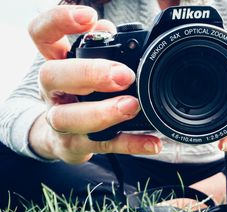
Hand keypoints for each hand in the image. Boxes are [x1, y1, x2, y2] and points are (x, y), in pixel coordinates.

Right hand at [28, 5, 161, 163]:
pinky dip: (130, 144)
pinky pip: (104, 146)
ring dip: (102, 112)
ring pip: (69, 119)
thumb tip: (108, 30)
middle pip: (51, 76)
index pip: (42, 35)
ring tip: (132, 106)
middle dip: (88, 73)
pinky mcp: (77, 146)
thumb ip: (96, 48)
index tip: (89, 17)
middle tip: (123, 75)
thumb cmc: (76, 97)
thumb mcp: (81, 69)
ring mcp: (61, 123)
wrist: (58, 137)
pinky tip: (152, 142)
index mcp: (56, 66)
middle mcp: (53, 93)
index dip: (58, 22)